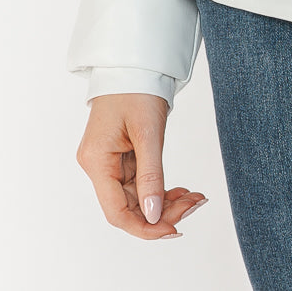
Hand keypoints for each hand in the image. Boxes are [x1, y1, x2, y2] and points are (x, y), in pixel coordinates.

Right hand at [76, 92, 207, 239]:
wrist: (136, 62)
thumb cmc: (137, 88)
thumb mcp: (148, 132)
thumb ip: (151, 176)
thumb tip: (154, 217)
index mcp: (96, 161)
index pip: (117, 212)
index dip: (145, 227)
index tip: (174, 229)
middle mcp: (98, 165)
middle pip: (128, 206)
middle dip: (162, 212)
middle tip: (195, 205)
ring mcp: (108, 161)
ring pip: (137, 197)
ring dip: (165, 202)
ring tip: (195, 198)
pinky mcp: (121, 155)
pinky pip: (140, 182)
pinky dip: (161, 188)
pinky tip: (182, 190)